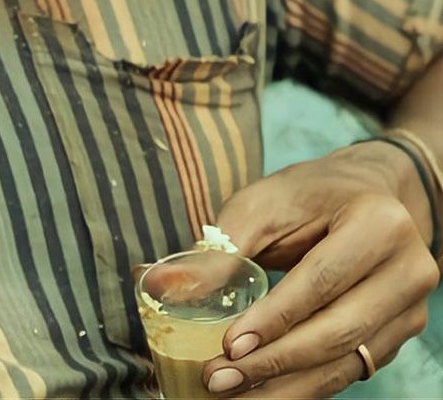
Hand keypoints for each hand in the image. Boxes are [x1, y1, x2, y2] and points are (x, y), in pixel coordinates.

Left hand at [201, 143, 439, 397]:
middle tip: (220, 379)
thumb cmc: (309, 194)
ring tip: (234, 394)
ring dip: (286, 385)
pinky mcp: (400, 333)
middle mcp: (408, 269)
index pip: (320, 282)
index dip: (275, 319)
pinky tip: (266, 393)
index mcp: (378, 224)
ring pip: (346, 361)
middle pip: (338, 330)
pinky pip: (350, 369)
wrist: (368, 192)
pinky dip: (305, 385)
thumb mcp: (263, 204)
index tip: (229, 346)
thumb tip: (160, 287)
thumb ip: (220, 249)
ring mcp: (410, 307)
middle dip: (274, 361)